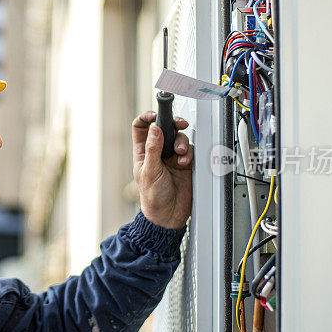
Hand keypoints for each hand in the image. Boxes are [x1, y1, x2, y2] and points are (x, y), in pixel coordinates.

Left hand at [132, 111, 193, 228]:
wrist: (169, 216)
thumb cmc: (152, 198)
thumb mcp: (150, 172)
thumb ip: (153, 150)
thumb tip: (154, 129)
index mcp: (143, 151)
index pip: (141, 127)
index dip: (147, 117)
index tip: (155, 115)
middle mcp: (158, 151)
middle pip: (165, 128)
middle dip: (173, 124)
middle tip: (179, 124)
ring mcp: (172, 157)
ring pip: (179, 138)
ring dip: (182, 142)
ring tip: (180, 154)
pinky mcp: (185, 163)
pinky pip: (190, 150)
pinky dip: (189, 153)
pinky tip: (185, 162)